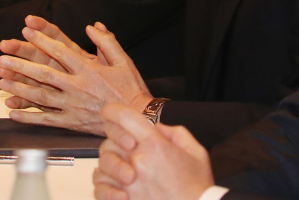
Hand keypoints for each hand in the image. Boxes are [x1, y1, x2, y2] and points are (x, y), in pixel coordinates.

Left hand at [0, 19, 152, 134]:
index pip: (59, 51)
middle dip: (21, 65)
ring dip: (19, 88)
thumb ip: (106, 41)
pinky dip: (28, 117)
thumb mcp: (123, 60)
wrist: (139, 119)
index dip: (41, 40)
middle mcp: (77, 87)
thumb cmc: (131, 89)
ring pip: (40, 96)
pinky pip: (46, 119)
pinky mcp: (71, 122)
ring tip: (2, 81)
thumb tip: (92, 26)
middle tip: (3, 58)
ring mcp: (72, 106)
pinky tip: (13, 113)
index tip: (26, 31)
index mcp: (88, 70)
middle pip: (44, 73)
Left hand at [95, 103, 213, 199]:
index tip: (107, 111)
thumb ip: (175, 133)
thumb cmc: (197, 188)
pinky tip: (115, 185)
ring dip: (109, 163)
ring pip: (102, 164)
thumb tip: (156, 127)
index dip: (111, 110)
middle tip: (123, 144)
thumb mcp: (196, 152)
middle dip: (112, 140)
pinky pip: (100, 187)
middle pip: (109, 140)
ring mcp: (128, 183)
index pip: (124, 117)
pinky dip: (103, 184)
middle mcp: (138, 161)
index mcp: (155, 145)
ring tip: (124, 170)